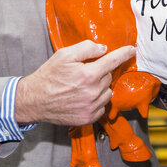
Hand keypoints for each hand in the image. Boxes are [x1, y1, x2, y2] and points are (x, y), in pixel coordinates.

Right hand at [15, 40, 135, 126]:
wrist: (35, 100)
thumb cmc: (49, 76)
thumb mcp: (64, 55)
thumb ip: (86, 48)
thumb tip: (103, 49)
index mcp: (88, 74)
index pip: (112, 61)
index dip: (123, 54)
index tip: (131, 50)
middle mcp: (92, 92)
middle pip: (108, 76)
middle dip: (100, 72)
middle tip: (84, 73)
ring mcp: (91, 107)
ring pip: (108, 92)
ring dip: (100, 87)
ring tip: (82, 86)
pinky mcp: (88, 118)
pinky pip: (102, 106)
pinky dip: (97, 101)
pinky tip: (83, 97)